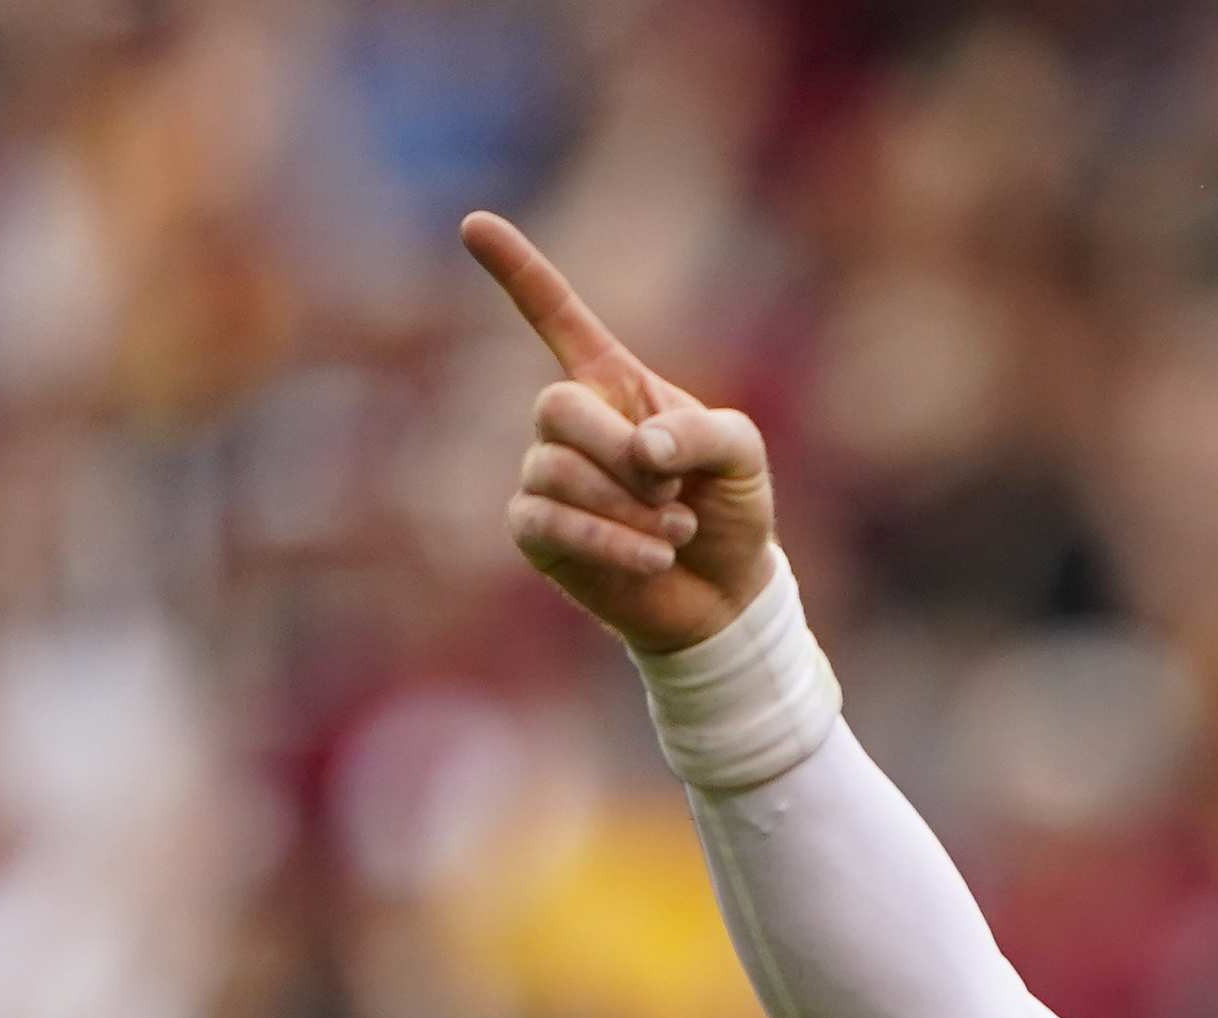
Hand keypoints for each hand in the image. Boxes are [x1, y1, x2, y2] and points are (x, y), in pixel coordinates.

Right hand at [459, 211, 778, 654]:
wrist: (726, 594)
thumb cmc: (731, 509)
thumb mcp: (743, 457)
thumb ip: (702, 433)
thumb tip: (641, 448)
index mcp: (615, 384)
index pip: (557, 317)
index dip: (518, 272)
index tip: (474, 224)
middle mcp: (571, 423)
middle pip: (554, 408)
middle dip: (618, 452)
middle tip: (672, 490)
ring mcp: (545, 476)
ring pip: (552, 470)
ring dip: (626, 506)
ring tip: (676, 530)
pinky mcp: (536, 532)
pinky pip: (546, 522)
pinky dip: (608, 541)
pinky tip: (654, 557)